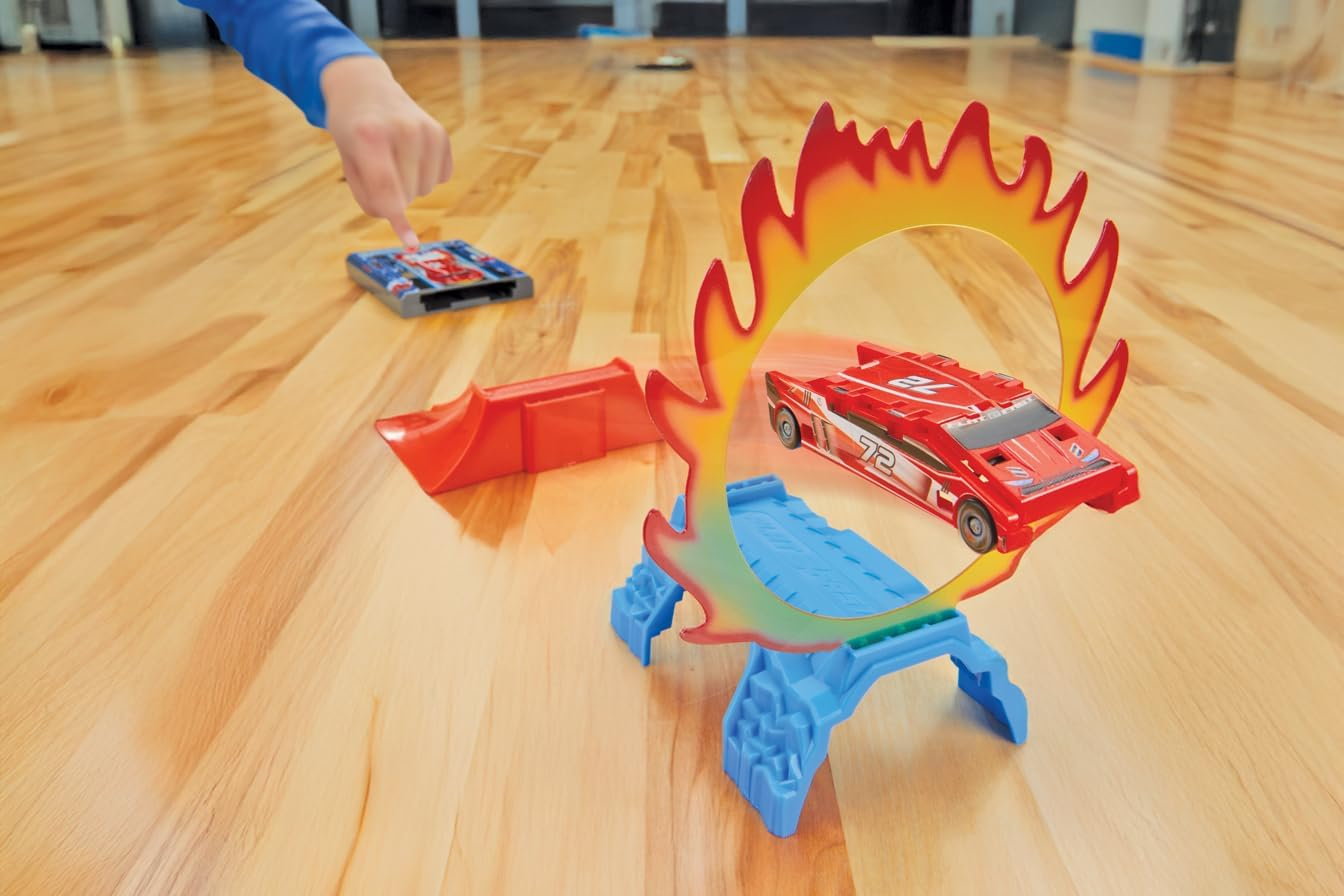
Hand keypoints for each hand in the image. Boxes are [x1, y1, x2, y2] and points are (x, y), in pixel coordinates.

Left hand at [321, 55, 452, 247]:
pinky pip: (441, 178)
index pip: (387, 188)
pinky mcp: (441, 134)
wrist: (365, 88)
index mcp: (370, 135)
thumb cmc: (352, 131)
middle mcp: (403, 129)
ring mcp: (426, 130)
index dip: (396, 219)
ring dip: (410, 185)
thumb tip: (406, 235)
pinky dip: (425, 174)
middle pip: (407, 194)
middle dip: (392, 196)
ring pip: (426, 189)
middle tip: (377, 170)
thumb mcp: (347, 161)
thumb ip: (370, 198)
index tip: (410, 244)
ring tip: (393, 158)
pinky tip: (410, 154)